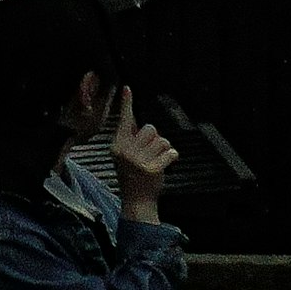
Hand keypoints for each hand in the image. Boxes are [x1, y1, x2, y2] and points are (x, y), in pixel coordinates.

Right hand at [108, 92, 175, 214]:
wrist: (137, 201)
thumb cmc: (132, 176)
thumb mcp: (123, 156)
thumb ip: (129, 139)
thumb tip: (135, 119)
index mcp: (118, 145)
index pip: (124, 121)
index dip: (126, 103)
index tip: (127, 89)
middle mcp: (126, 151)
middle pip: (150, 129)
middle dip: (155, 140)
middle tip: (149, 154)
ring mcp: (138, 160)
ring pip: (162, 140)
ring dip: (164, 150)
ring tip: (156, 161)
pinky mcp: (152, 168)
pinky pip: (170, 152)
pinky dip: (172, 157)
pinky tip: (165, 164)